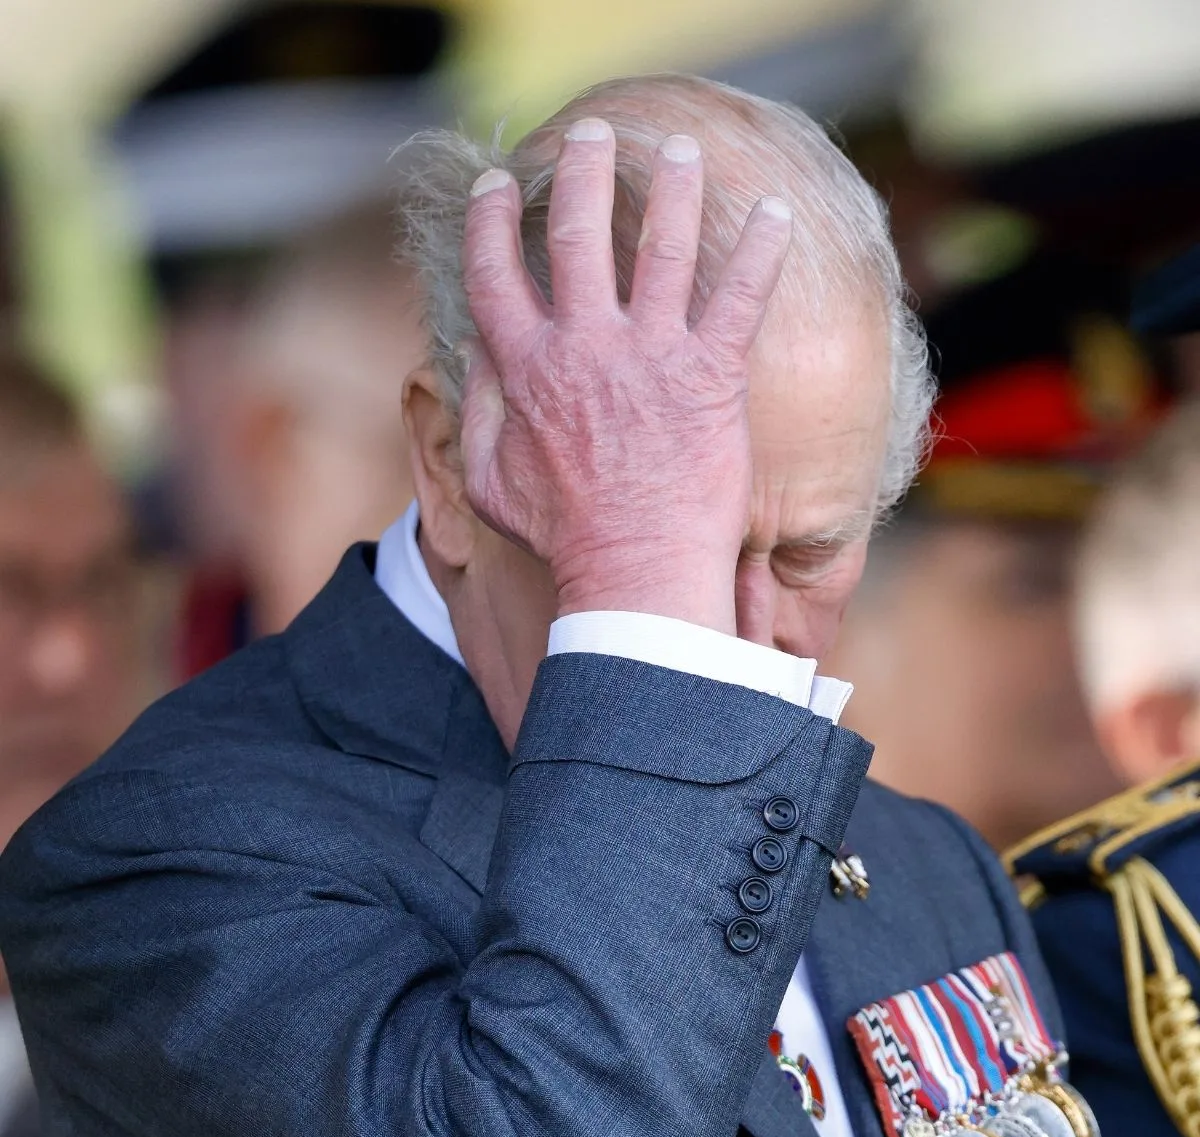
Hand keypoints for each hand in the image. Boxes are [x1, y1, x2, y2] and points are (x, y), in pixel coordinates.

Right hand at [460, 119, 791, 633]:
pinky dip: (760, 248)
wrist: (637, 573)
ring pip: (660, 246)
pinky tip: (775, 210)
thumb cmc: (565, 538)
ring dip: (668, 186)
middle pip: (577, 235)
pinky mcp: (712, 375)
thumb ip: (475, 413)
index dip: (492, 223)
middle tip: (590, 137)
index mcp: (526, 370)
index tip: (497, 188)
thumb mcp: (489, 483)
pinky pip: (740, 295)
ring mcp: (651, 356)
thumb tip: (472, 356)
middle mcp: (586, 346)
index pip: (495, 274)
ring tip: (676, 147)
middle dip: (581, 173)